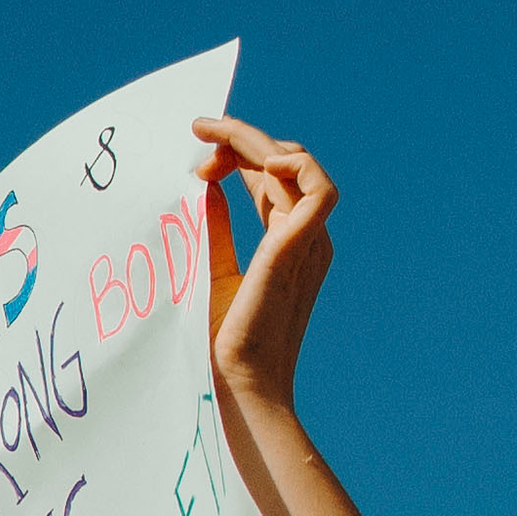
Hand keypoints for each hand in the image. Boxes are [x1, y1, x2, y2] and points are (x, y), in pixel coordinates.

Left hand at [192, 116, 335, 422]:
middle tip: (200, 131)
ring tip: (217, 137)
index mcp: (288, 242)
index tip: (197, 159)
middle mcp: (305, 238)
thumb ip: (215, 226)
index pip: (270, 177)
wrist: (236, 385)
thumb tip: (207, 184)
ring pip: (299, 165)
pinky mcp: (301, 249)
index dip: (237, 154)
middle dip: (242, 139)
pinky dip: (296, 165)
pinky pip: (319, 190)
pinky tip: (260, 162)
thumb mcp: (212, 267)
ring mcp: (308, 242)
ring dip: (258, 141)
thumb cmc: (223, 341)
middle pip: (284, 163)